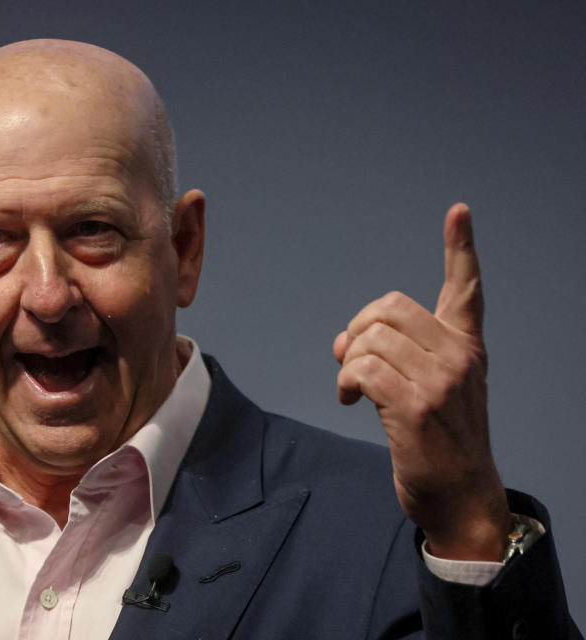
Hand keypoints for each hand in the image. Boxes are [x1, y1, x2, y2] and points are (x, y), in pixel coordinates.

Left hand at [333, 204, 510, 560]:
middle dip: (359, 327)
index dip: (461, 248)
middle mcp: (458, 356)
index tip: (458, 212)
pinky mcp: (416, 407)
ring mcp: (440, 381)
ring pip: (370, 338)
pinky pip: (361, 369)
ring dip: (348, 361)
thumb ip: (393, 357)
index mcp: (466, 347)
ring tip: (351, 388)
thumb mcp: (429, 390)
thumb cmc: (441, 443)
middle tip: (352, 356)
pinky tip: (349, 400)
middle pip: (390, 306)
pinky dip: (345, 380)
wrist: (462, 497)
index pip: (466, 289)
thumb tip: (343, 340)